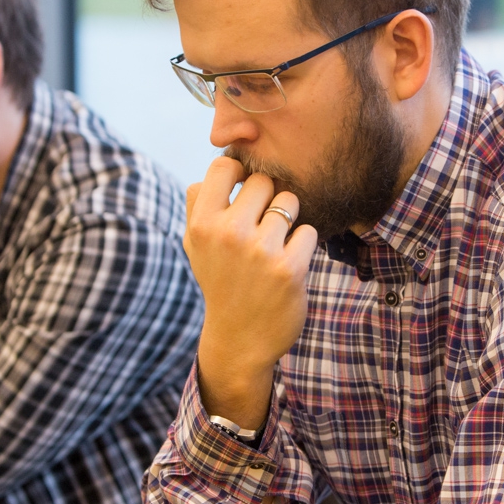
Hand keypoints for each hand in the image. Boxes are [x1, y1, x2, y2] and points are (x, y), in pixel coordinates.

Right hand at [183, 157, 317, 428]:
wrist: (240, 339)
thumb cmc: (220, 281)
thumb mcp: (196, 245)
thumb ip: (199, 203)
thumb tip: (220, 164)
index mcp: (202, 225)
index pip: (224, 166)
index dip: (238, 172)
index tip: (242, 190)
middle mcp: (229, 234)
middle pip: (263, 181)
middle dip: (267, 199)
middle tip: (261, 225)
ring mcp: (260, 252)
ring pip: (289, 202)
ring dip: (287, 220)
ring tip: (275, 245)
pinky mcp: (289, 269)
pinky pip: (308, 231)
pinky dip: (303, 245)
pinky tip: (288, 264)